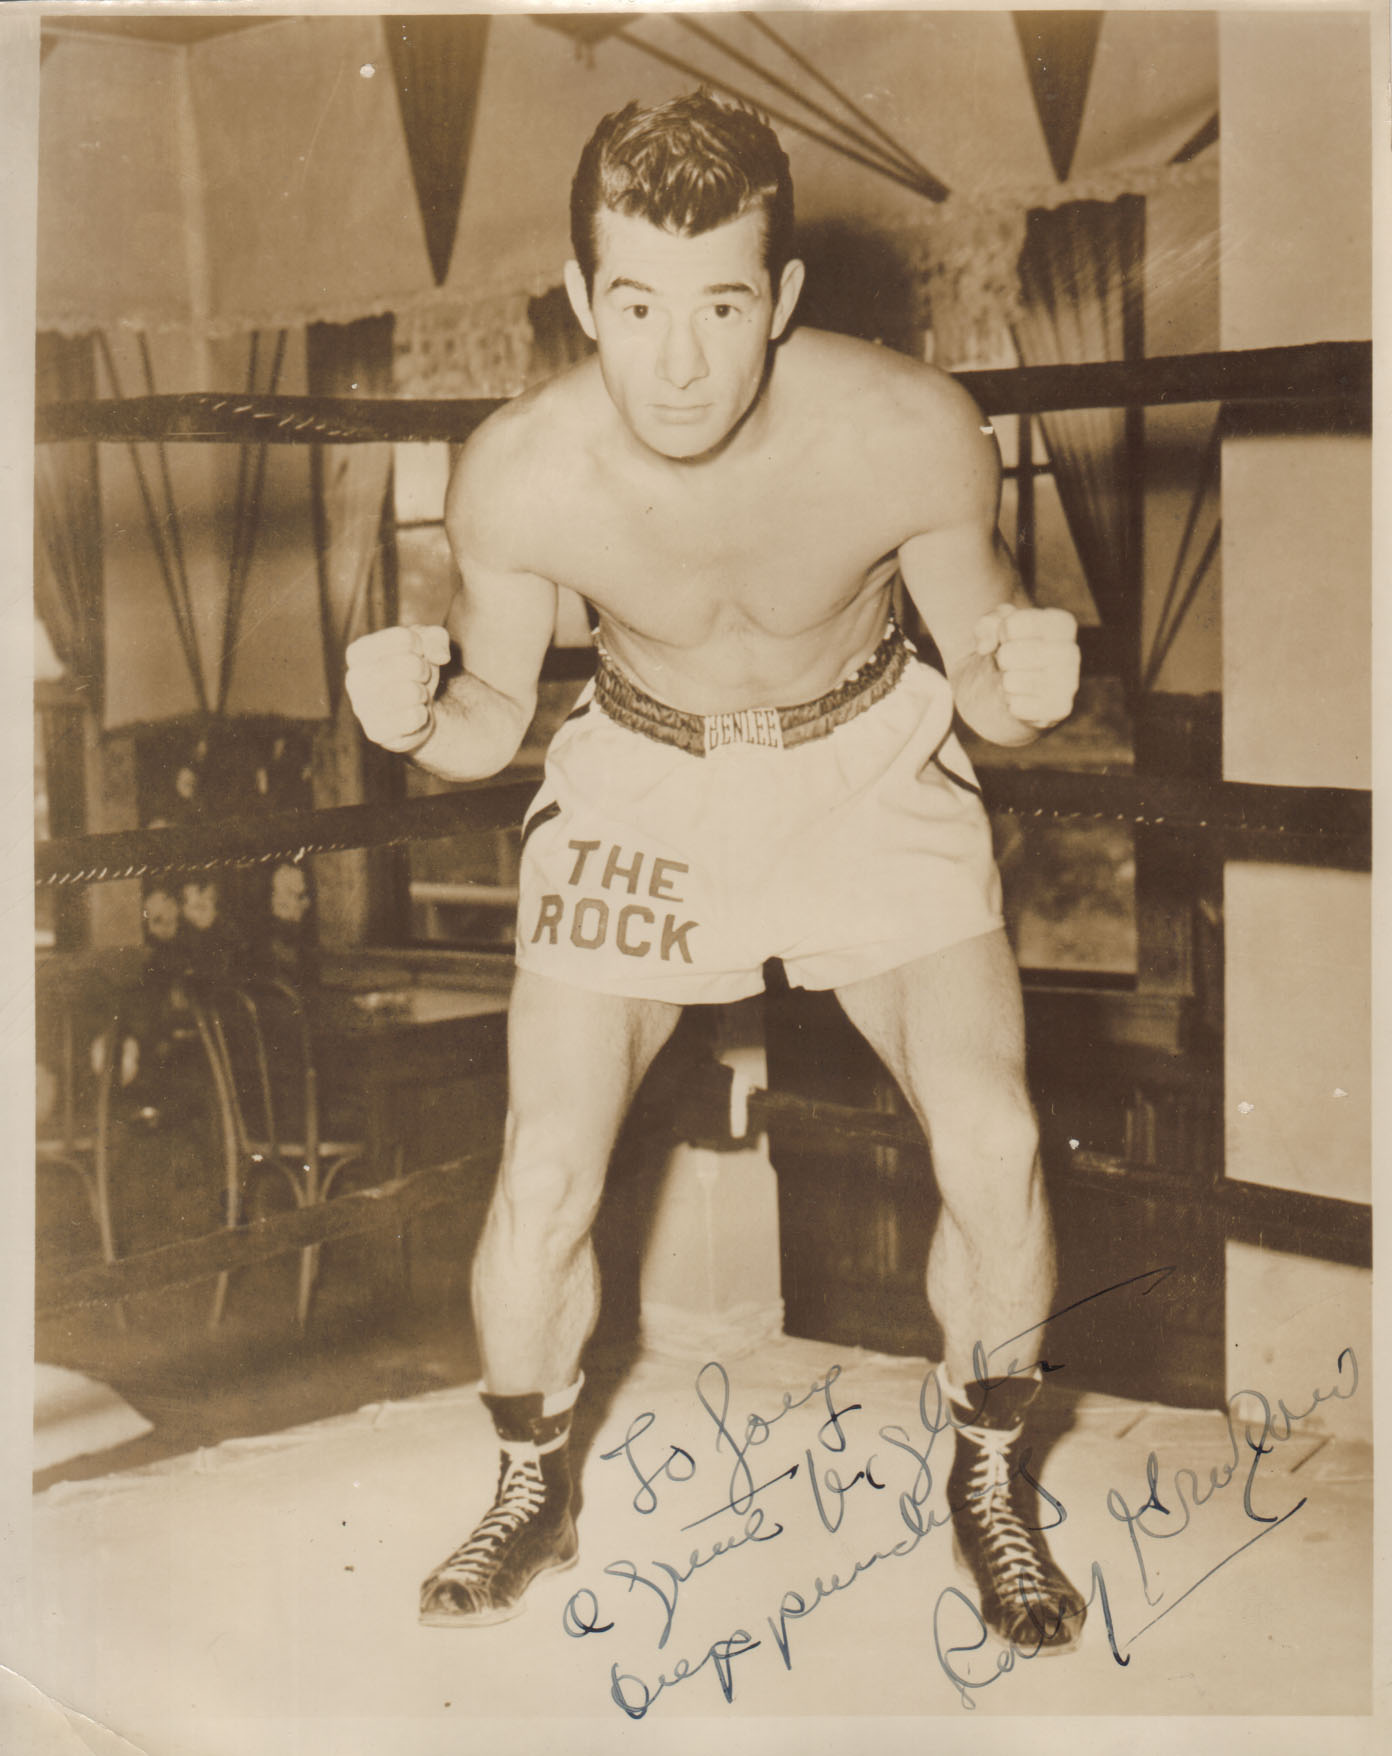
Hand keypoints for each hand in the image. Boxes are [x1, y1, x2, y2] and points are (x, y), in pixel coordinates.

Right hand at [345, 624, 451, 753]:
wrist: (416, 708)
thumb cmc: (414, 670)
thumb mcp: (427, 644)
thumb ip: (436, 637)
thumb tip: (441, 656)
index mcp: (357, 652)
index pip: (403, 638)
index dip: (422, 645)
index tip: (416, 654)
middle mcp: (353, 679)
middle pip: (408, 664)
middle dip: (424, 670)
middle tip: (418, 678)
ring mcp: (361, 707)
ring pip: (411, 692)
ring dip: (423, 693)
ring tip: (415, 695)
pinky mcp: (375, 732)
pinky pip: (413, 718)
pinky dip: (422, 715)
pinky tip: (412, 714)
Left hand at [973, 605, 1079, 729]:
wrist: (1021, 687)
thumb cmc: (1012, 649)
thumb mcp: (996, 627)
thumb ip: (986, 624)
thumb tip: (985, 646)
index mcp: (1061, 623)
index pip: (1013, 624)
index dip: (1001, 633)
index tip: (1009, 638)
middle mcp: (1070, 651)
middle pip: (1009, 654)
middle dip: (1002, 659)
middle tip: (1012, 662)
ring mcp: (1068, 682)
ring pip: (1011, 682)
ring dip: (1006, 682)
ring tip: (1019, 678)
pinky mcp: (1060, 708)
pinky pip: (1016, 706)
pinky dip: (1011, 703)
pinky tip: (1024, 696)